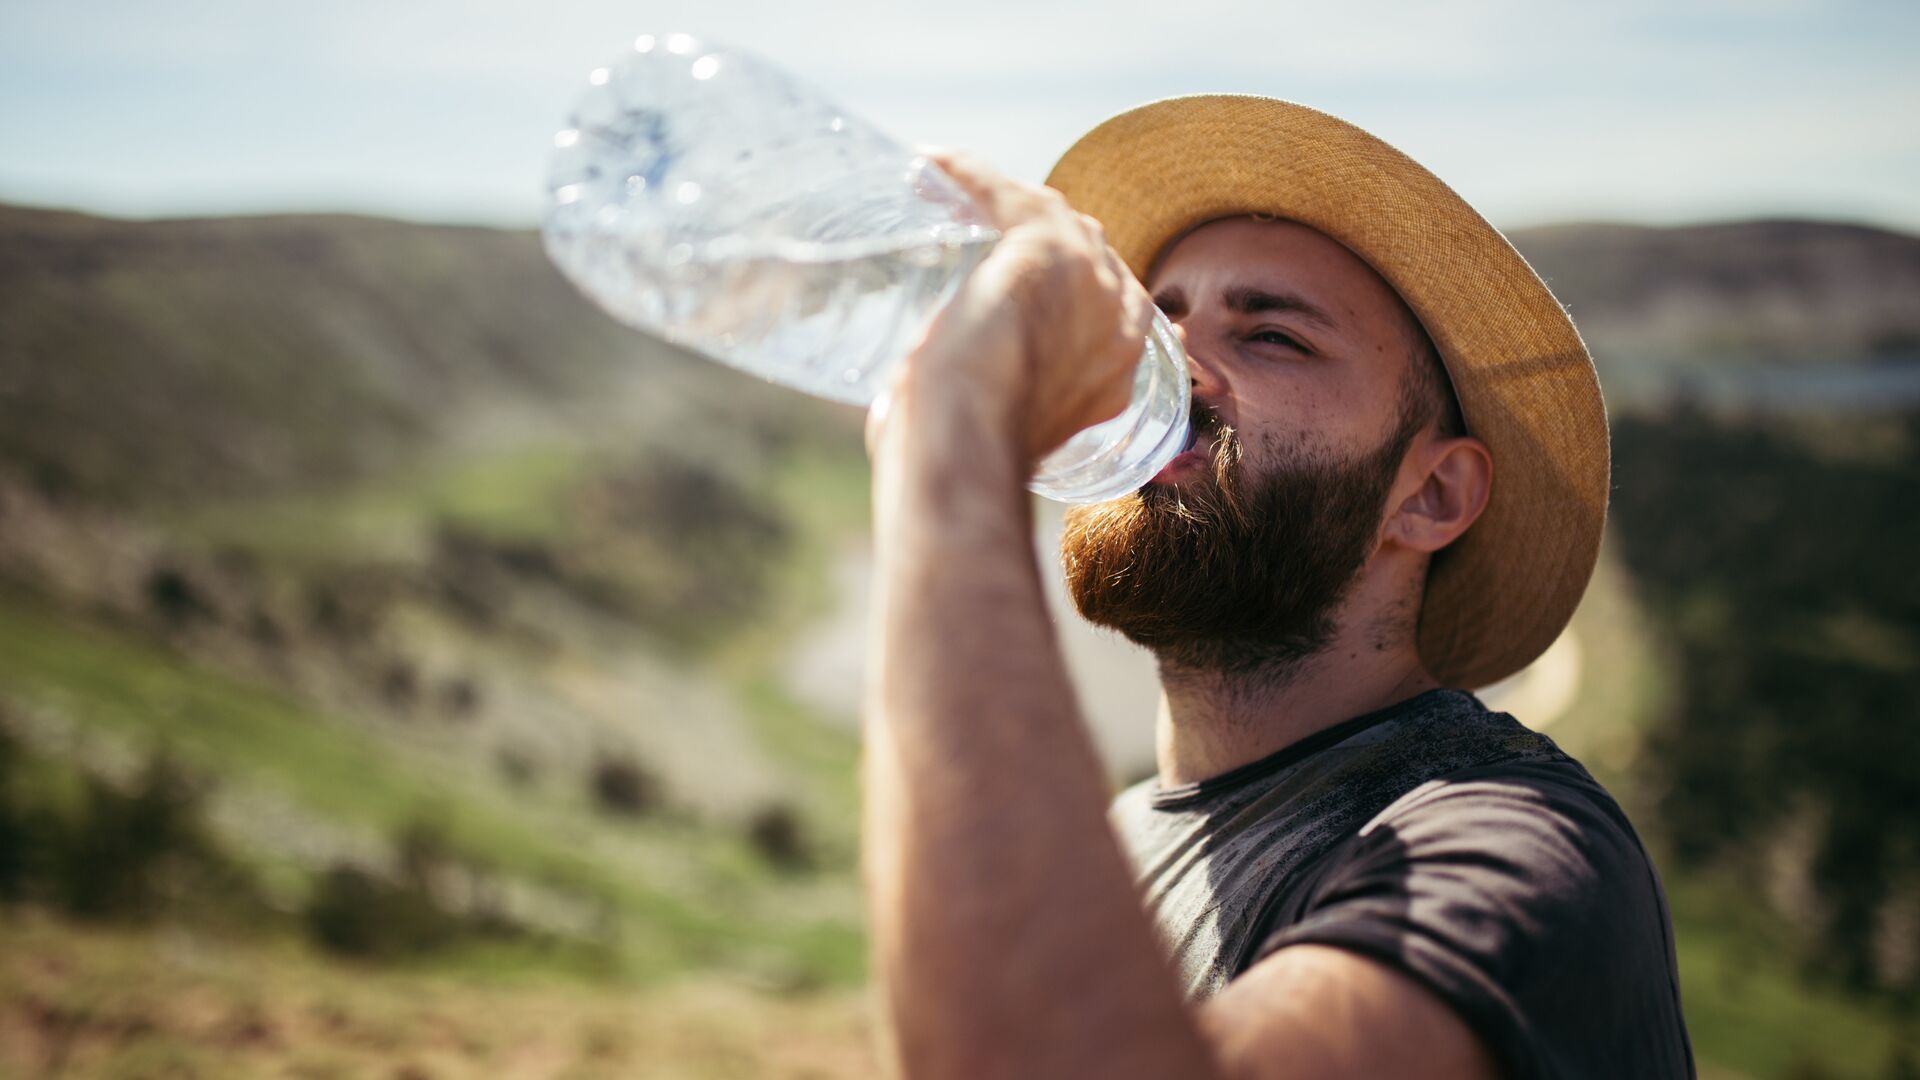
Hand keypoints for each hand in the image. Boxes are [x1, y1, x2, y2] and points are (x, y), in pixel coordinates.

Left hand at [869, 150, 1155, 472]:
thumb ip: (978, 418)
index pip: (1100, 306)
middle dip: (1045, 244)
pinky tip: (934, 164)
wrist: (969, 443)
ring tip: (959, 197)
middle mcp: (1122, 325)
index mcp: (1116, 375)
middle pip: (1088, 256)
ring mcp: (1093, 281)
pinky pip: (1009, 195)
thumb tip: (896, 421)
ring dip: (1009, 204)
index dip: (1061, 292)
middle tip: (986, 242)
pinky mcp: (1049, 247)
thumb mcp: (989, 437)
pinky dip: (971, 177)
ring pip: (1055, 220)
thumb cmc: (962, 459)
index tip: (1018, 292)